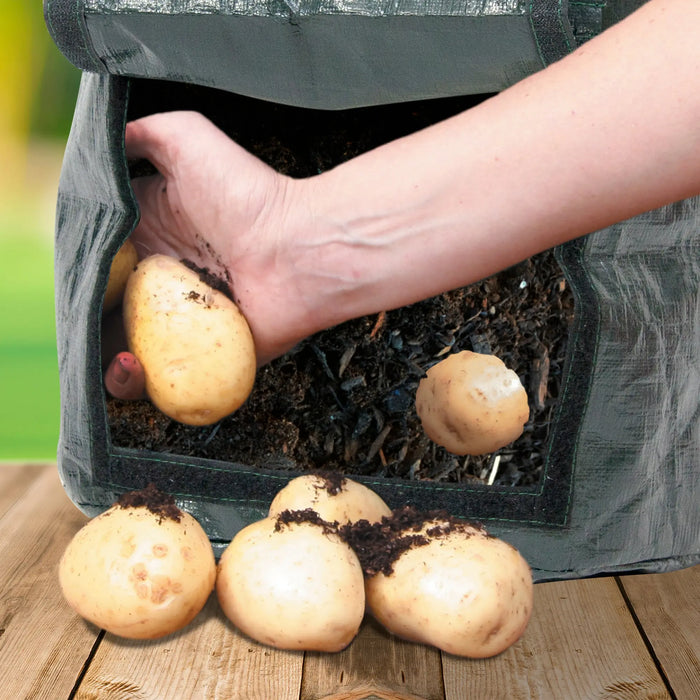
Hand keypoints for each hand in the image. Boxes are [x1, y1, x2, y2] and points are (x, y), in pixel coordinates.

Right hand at [104, 111, 318, 400]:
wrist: (298, 249)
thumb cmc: (245, 194)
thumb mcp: (185, 137)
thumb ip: (138, 136)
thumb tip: (103, 144)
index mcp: (153, 239)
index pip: (100, 263)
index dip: (81, 273)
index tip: (76, 279)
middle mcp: (163, 284)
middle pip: (106, 311)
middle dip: (84, 322)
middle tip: (84, 322)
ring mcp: (182, 324)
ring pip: (123, 352)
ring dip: (101, 361)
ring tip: (110, 352)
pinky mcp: (203, 358)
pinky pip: (160, 383)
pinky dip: (134, 384)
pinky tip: (131, 367)